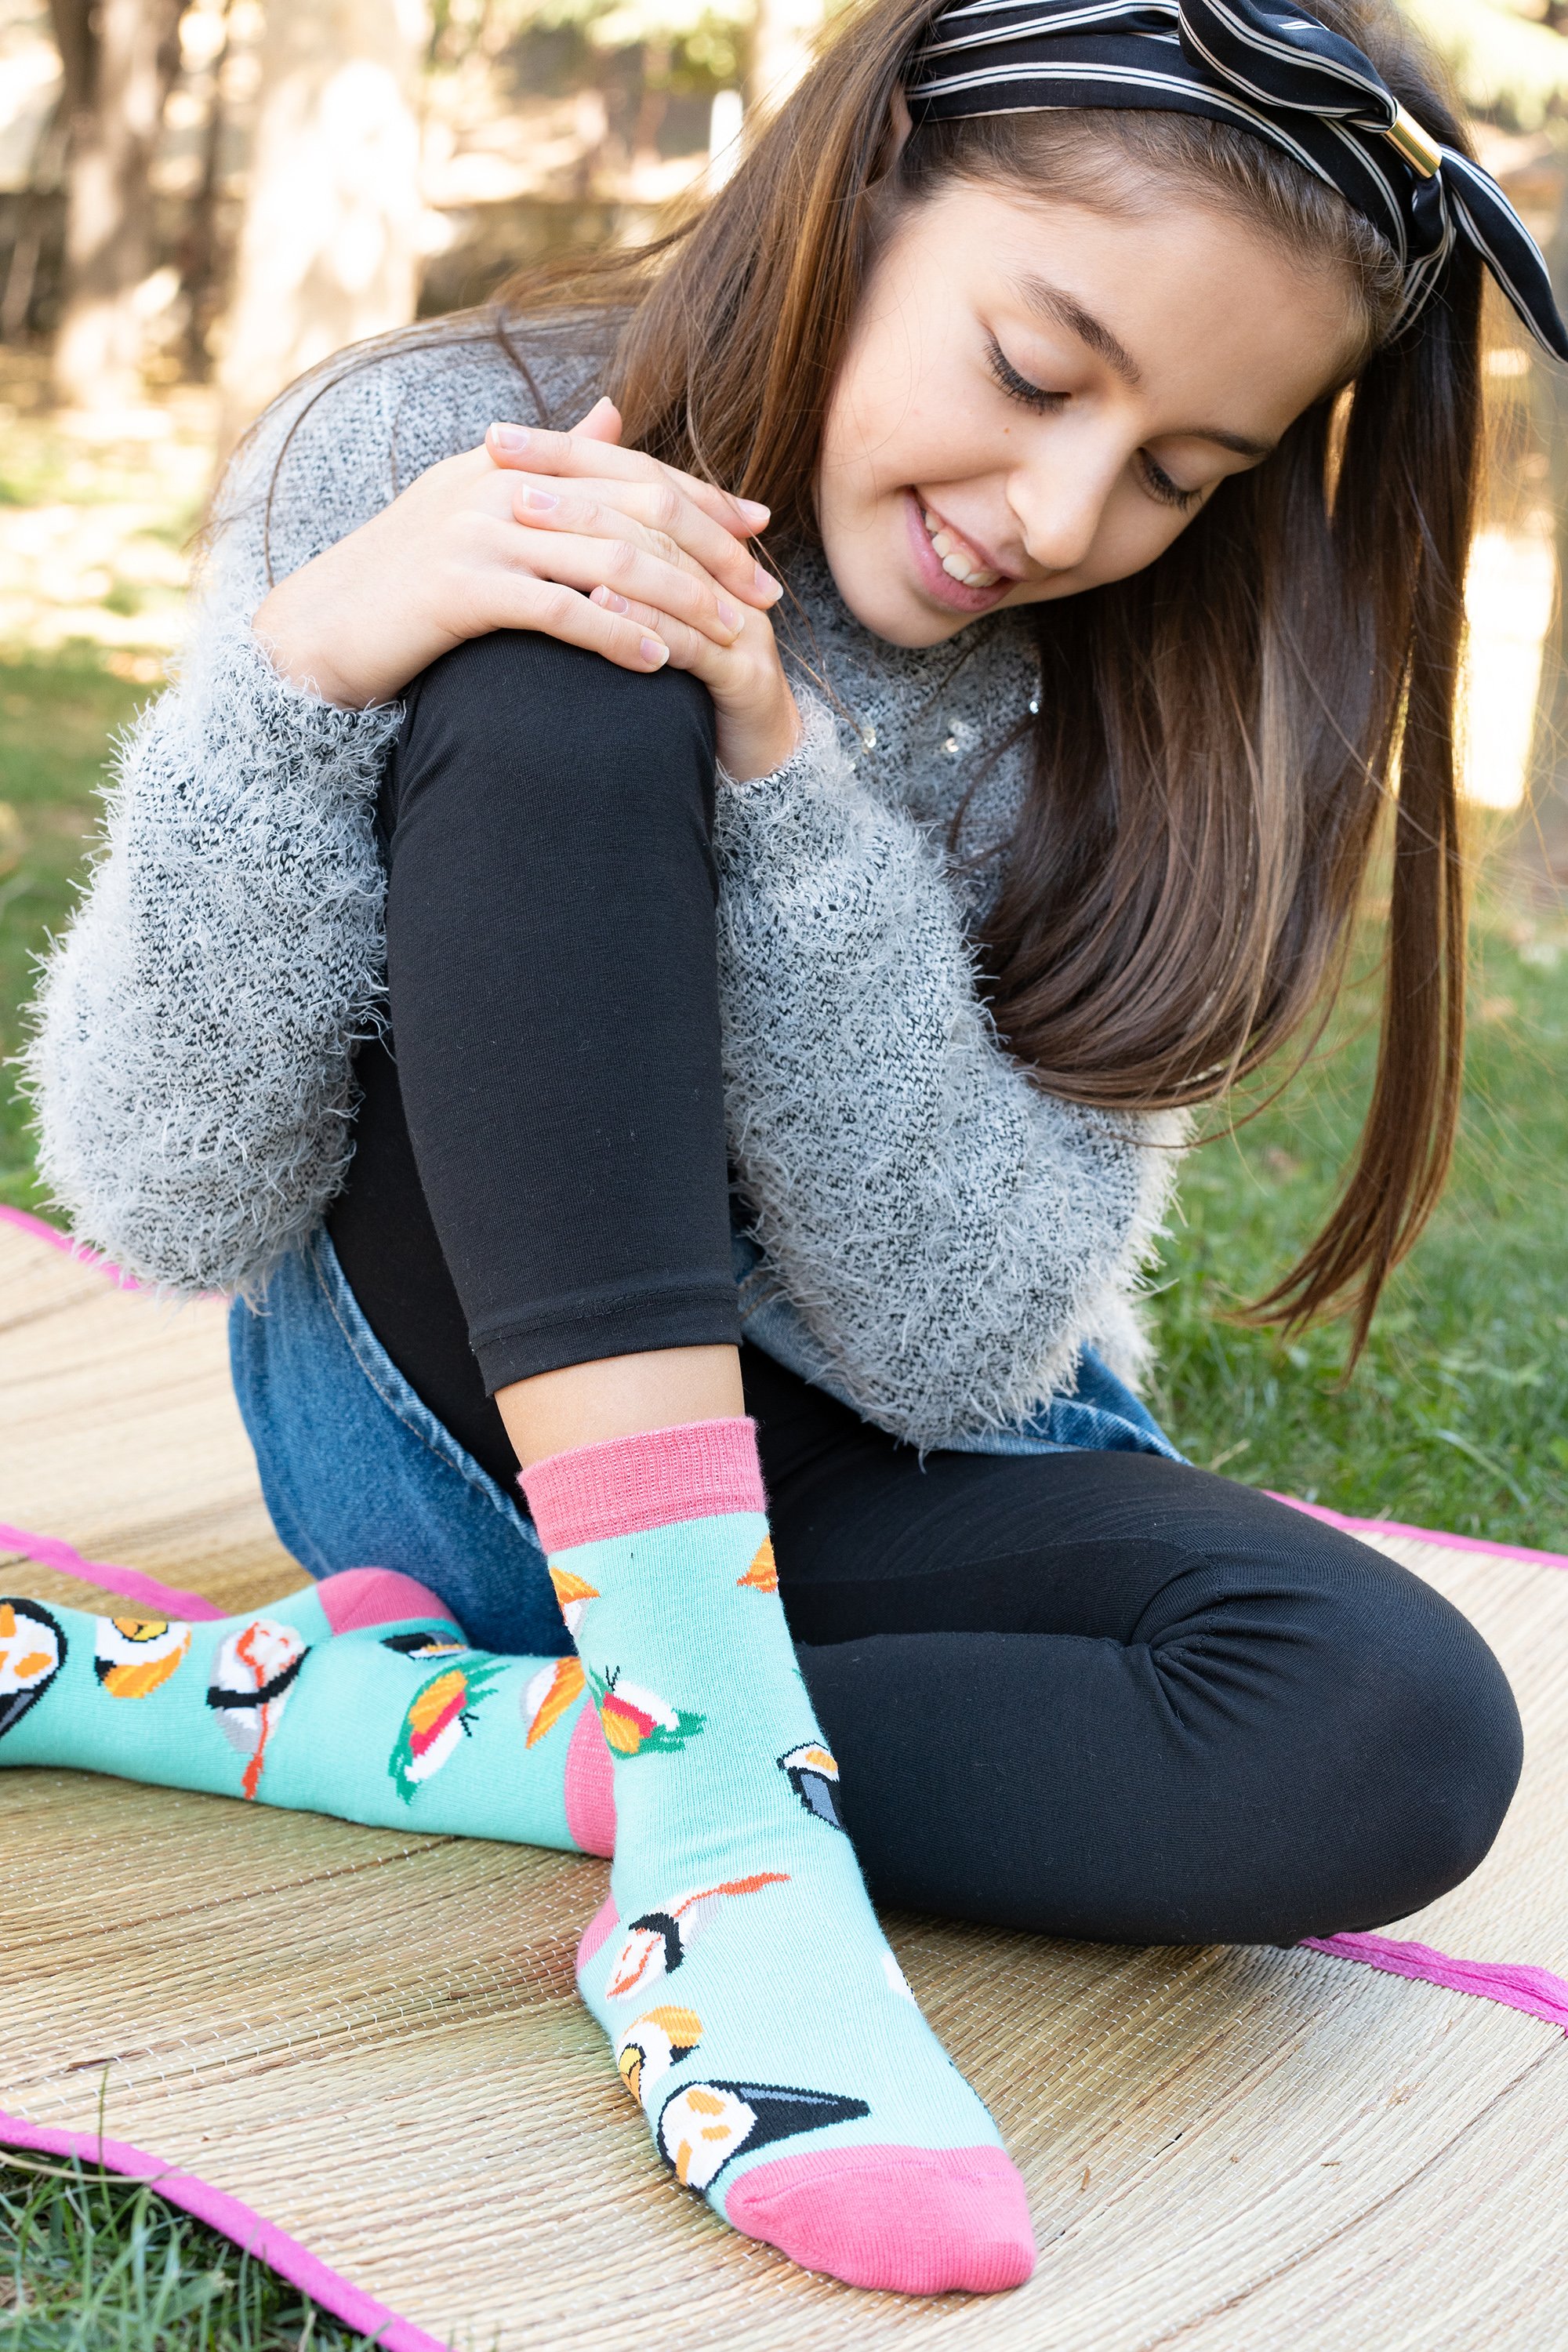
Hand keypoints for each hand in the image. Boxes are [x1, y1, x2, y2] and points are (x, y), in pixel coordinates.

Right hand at [251, 399, 791, 777]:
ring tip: (730, 637)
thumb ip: (554, 461)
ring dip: (680, 601)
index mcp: (513, 462)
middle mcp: (501, 485)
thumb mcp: (478, 502)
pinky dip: (614, 636)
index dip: (702, 497)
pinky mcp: (460, 590)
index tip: (760, 528)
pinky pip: (558, 611)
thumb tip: (614, 410)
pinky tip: (657, 663)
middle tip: (765, 595)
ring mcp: (478, 534)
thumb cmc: (404, 578)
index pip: (631, 469)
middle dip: (710, 553)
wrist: (318, 629)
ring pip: (609, 561)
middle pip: (635, 510)